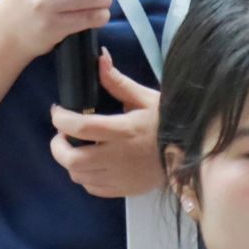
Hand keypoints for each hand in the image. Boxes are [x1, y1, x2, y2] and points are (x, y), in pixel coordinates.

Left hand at [47, 51, 164, 197]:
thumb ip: (117, 82)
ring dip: (70, 161)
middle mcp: (118, 157)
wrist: (190, 153)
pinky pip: (92, 188)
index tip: (58, 111)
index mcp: (123, 130)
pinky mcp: (124, 190)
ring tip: (77, 148)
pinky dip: (85, 176)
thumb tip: (100, 58)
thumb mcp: (145, 98)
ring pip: (79, 176)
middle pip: (72, 160)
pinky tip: (92, 164)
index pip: (80, 127)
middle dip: (58, 146)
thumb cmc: (166, 122)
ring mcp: (120, 178)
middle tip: (62, 135)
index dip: (60, 119)